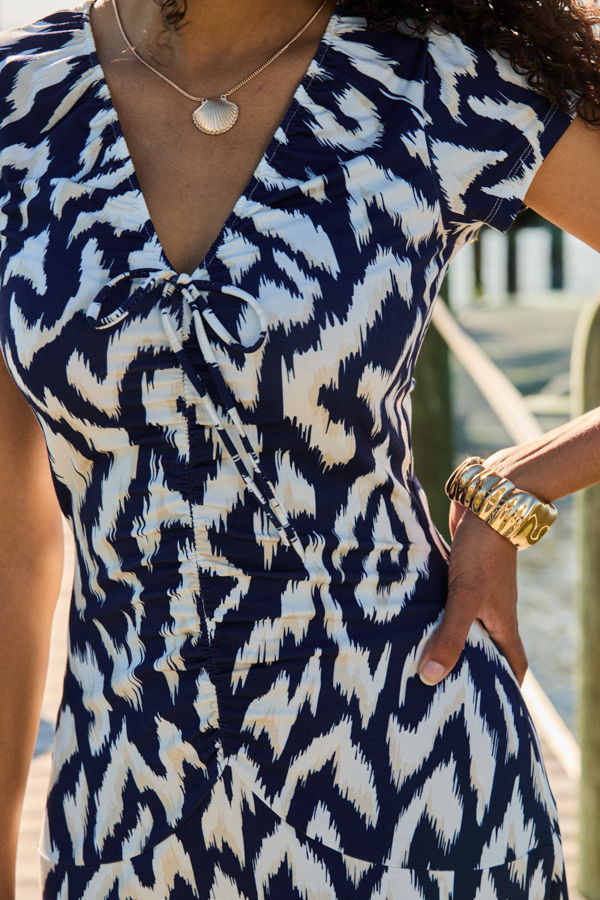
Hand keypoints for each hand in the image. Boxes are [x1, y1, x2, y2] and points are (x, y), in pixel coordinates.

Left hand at [418, 506, 527, 686]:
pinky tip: (410, 618)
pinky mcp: (460, 573)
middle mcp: (493, 611)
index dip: (506, 690)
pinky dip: (434, 613)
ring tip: (418, 660)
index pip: (513, 666)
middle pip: (486, 648)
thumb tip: (431, 676)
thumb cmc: (482, 550)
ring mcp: (478, 591)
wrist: (488, 502)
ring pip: (464, 624)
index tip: (494, 712)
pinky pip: (448, 602)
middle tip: (443, 691)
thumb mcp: (465, 596)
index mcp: (502, 624)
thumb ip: (450, 635)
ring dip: (447, 639)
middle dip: (470, 669)